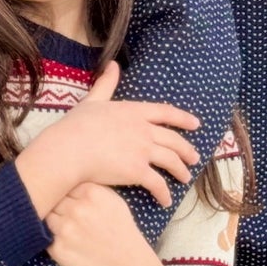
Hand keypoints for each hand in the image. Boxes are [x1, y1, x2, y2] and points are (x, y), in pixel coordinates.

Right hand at [17, 61, 199, 213]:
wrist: (70, 148)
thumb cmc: (77, 125)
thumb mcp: (93, 100)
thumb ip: (106, 83)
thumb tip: (113, 64)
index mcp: (134, 111)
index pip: (166, 112)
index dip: (183, 118)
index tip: (196, 124)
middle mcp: (144, 130)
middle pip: (174, 140)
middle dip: (187, 150)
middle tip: (194, 158)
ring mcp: (143, 151)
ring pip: (171, 161)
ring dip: (180, 171)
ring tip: (185, 178)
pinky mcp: (138, 171)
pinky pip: (158, 184)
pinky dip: (164, 194)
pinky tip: (166, 201)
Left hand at [48, 184, 182, 265]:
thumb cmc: (123, 232)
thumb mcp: (114, 201)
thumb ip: (90, 188)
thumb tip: (67, 178)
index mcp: (91, 192)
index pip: (65, 182)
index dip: (66, 190)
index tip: (70, 197)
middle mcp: (76, 208)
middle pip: (53, 197)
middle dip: (57, 204)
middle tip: (66, 213)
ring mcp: (65, 229)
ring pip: (46, 216)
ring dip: (53, 221)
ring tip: (69, 229)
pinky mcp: (58, 249)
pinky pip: (45, 237)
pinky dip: (53, 238)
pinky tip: (68, 243)